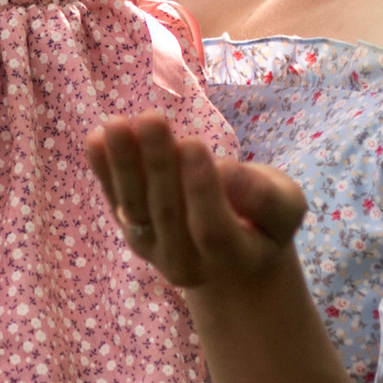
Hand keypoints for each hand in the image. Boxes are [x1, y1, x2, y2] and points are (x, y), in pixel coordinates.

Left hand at [86, 113, 307, 296]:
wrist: (232, 257)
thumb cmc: (265, 222)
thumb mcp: (285, 207)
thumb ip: (263, 197)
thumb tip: (224, 171)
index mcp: (234, 258)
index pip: (212, 230)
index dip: (201, 189)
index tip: (194, 143)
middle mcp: (188, 263)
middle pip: (167, 214)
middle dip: (157, 164)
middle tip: (151, 118)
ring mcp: (155, 252)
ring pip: (134, 208)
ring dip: (123, 164)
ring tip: (115, 124)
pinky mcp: (133, 233)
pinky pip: (116, 201)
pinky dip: (104, 171)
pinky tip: (96, 138)